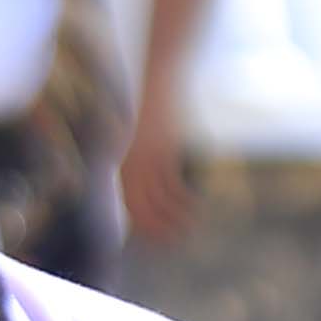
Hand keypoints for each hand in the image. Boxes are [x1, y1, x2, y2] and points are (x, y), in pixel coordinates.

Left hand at [118, 109, 199, 248]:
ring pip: (160, 201)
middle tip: (175, 242)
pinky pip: (173, 184)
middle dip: (159, 230)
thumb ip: (144, 161)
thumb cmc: (155, 108)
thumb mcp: (143, 137)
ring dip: (176, 219)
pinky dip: (184, 200)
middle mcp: (132, 164)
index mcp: (125, 162)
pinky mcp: (165, 150)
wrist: (160, 78)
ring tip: (190, 228)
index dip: (144, 226)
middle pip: (143, 209)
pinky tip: (195, 206)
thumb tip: (155, 185)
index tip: (158, 239)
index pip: (132, 205)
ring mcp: (147, 158)